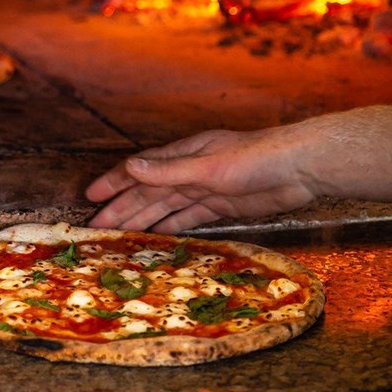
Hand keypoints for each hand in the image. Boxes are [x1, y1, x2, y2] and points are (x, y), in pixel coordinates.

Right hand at [85, 125, 318, 232]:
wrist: (299, 168)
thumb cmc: (256, 158)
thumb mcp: (207, 166)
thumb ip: (169, 171)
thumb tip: (130, 167)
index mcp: (184, 154)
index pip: (140, 169)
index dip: (115, 183)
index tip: (91, 198)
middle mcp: (192, 170)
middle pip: (150, 192)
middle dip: (123, 208)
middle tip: (98, 228)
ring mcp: (207, 188)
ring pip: (167, 206)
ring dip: (143, 220)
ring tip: (120, 236)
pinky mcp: (223, 204)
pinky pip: (190, 217)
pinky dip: (172, 226)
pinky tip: (158, 236)